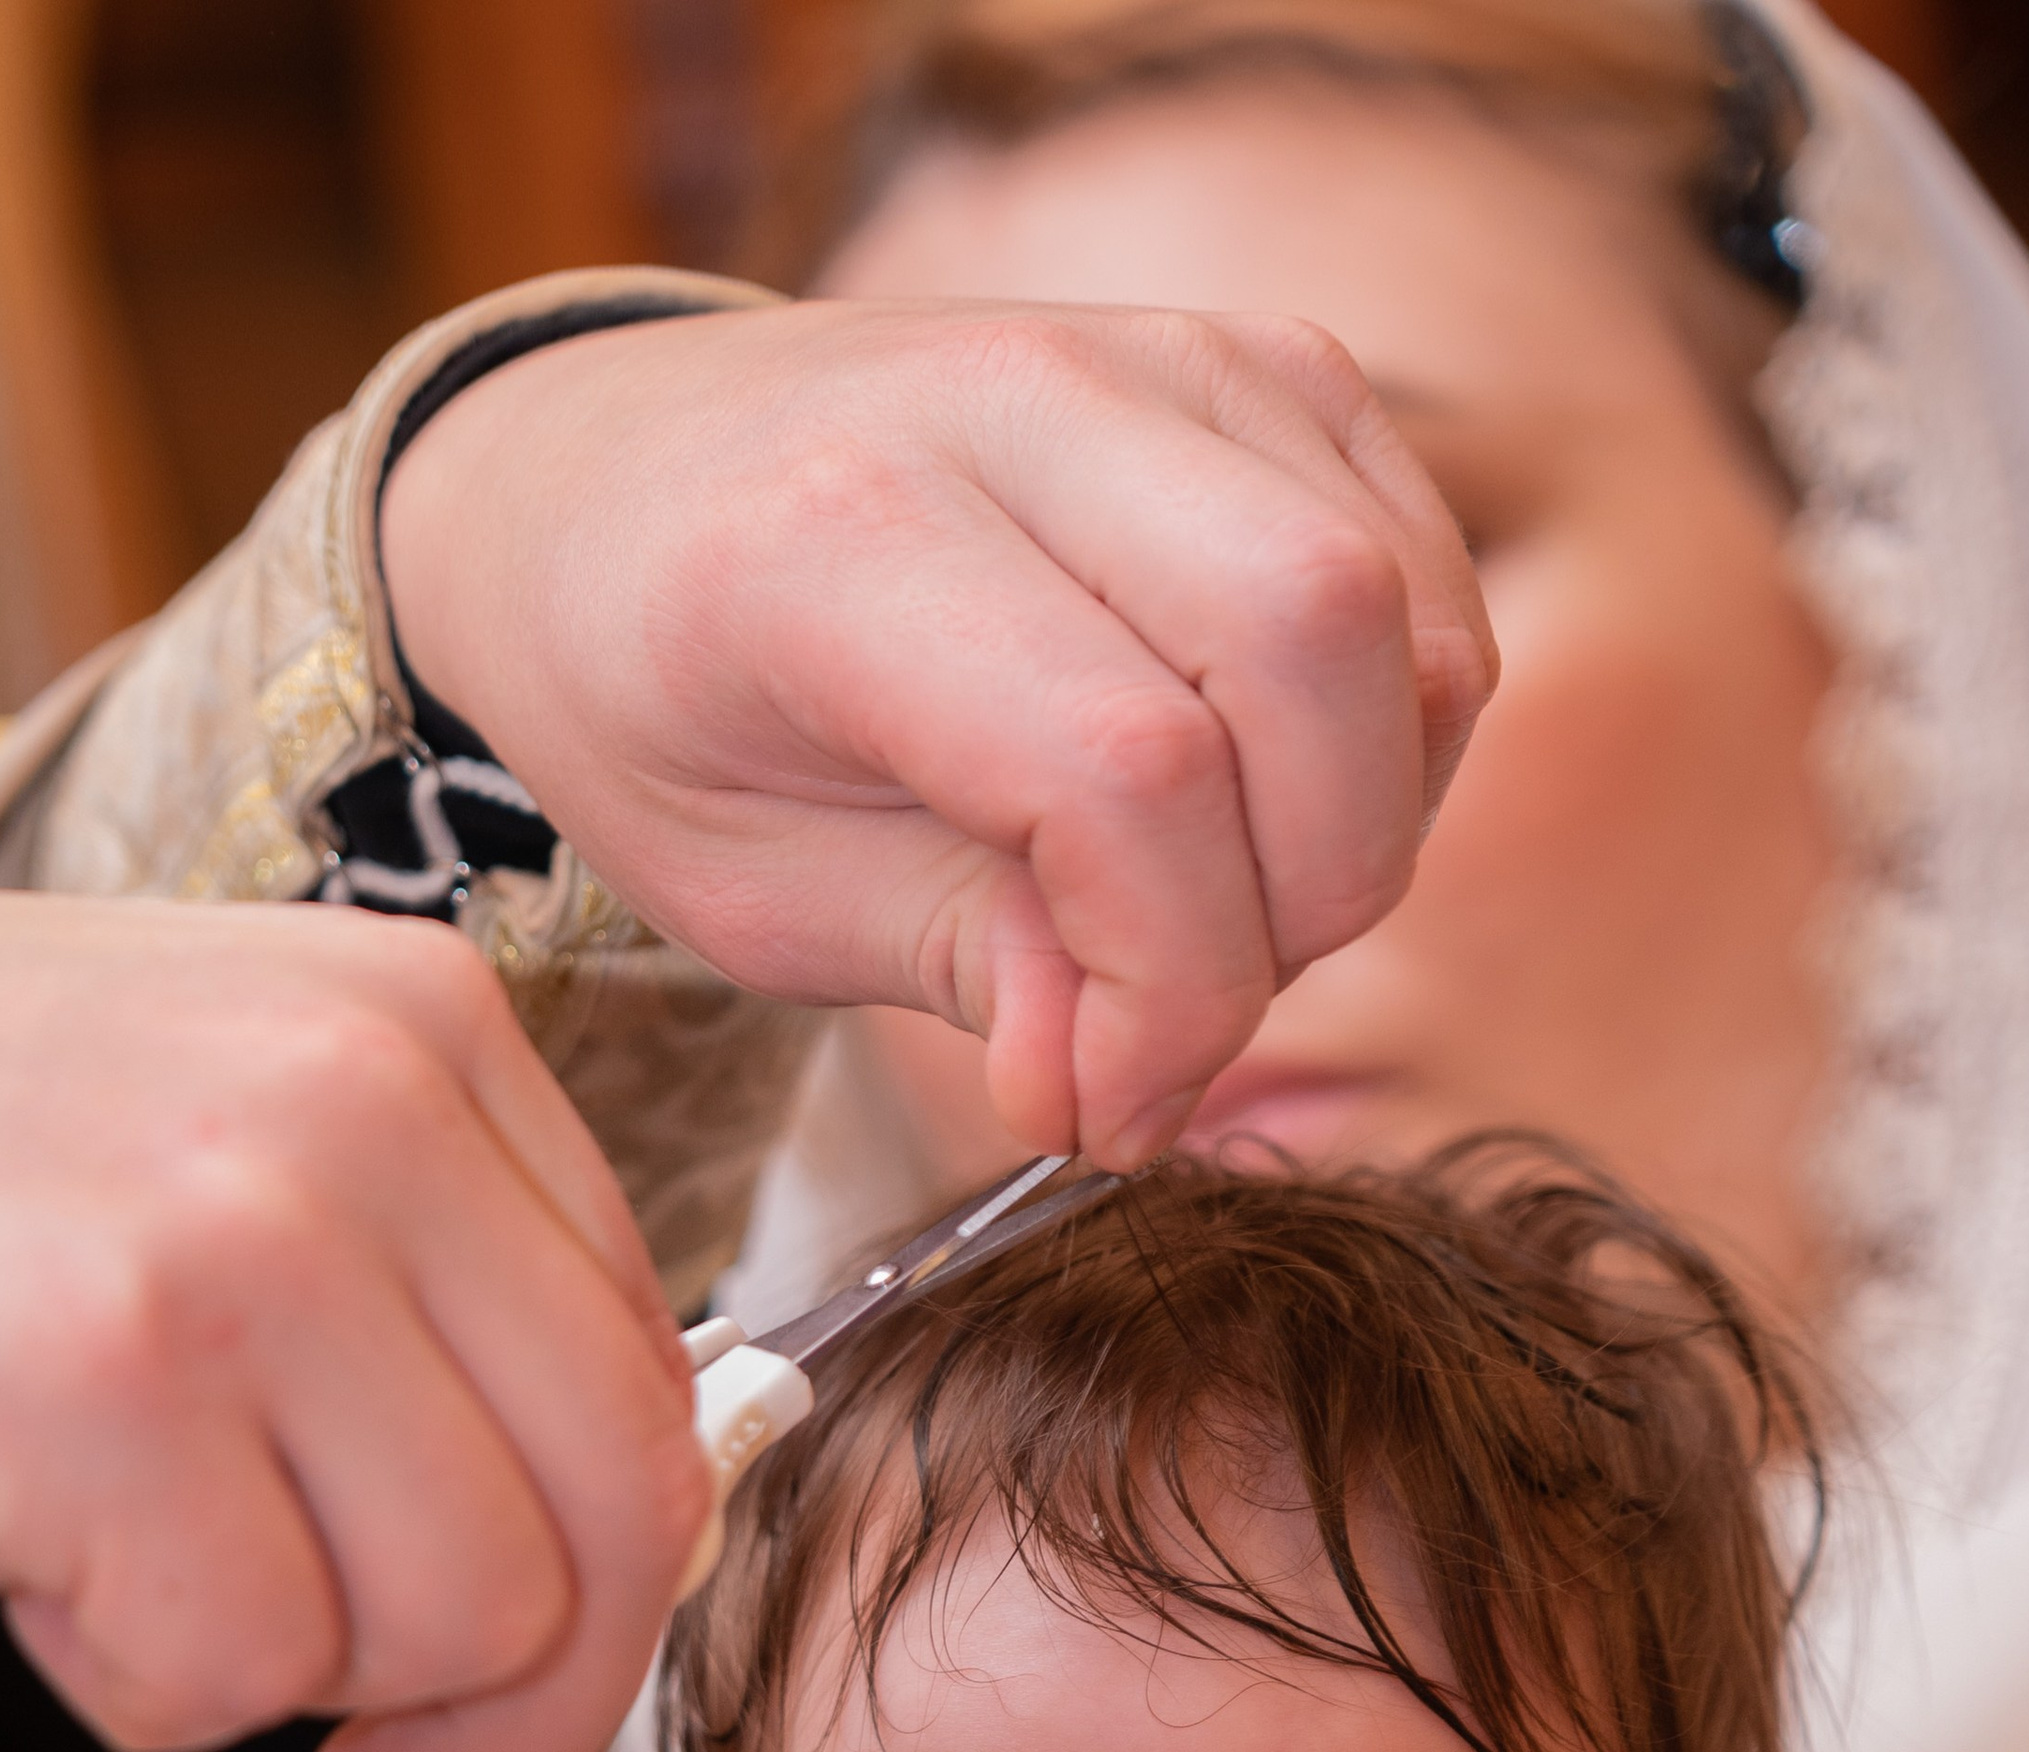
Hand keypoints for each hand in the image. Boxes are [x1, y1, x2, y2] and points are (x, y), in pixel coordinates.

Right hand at [0, 888, 709, 1751]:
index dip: (584, 1586)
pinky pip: (243, 1672)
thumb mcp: (205, 1162)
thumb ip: (427, 1315)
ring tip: (110, 1557)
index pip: (653, 1384)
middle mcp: (366, 1097)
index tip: (451, 1671)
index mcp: (426, 1023)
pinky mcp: (102, 1376)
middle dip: (507, 1709)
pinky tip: (3, 1554)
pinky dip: (128, 1686)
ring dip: (288, 1675)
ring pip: (461, 1621)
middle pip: (613, 1523)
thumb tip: (620, 1556)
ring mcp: (241, 1225)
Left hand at [383, 298, 1494, 1170]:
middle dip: (1296, 909)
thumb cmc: (664, 694)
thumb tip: (1124, 1085)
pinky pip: (1423, 590)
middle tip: (1173, 1026)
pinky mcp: (1270, 372)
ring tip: (1203, 926)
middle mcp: (1021, 395)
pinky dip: (1384, 750)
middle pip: (1313, 644)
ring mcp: (1168, 358)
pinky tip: (1256, 821)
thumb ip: (963, 971)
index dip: (1171, 989)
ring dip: (1352, 839)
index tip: (1106, 1115)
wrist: (605, 484)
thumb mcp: (752, 892)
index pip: (1130, 766)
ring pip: (1401, 623)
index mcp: (842, 527)